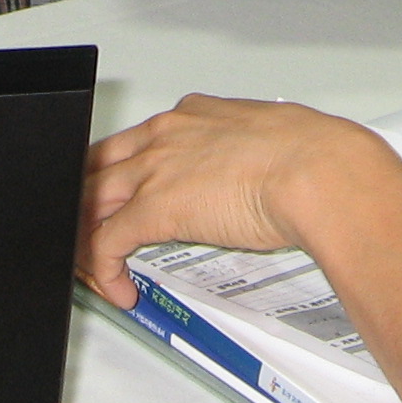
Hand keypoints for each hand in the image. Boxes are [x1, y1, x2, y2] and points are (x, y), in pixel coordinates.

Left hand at [80, 95, 393, 306]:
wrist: (316, 172)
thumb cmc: (311, 157)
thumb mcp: (270, 139)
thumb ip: (247, 151)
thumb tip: (259, 167)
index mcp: (193, 114)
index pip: (136, 141)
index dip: (123, 173)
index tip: (125, 196)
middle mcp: (166, 134)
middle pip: (99, 165)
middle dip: (87, 200)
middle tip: (88, 231)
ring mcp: (155, 169)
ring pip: (91, 199)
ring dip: (85, 235)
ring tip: (92, 265)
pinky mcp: (153, 209)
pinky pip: (106, 241)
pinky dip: (105, 270)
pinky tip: (119, 289)